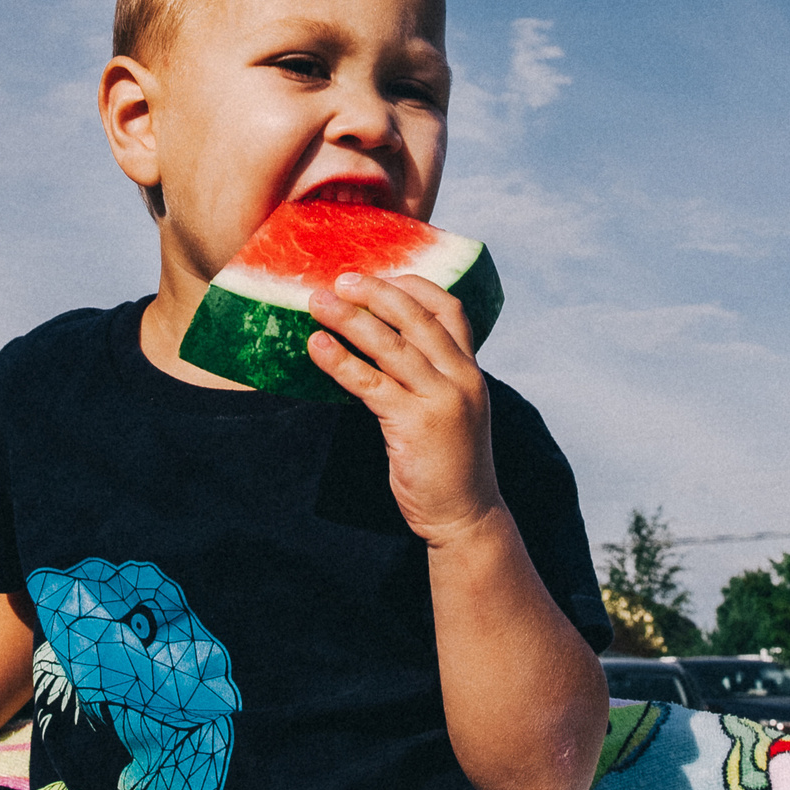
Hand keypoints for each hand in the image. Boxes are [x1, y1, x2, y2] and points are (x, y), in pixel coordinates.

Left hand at [307, 271, 499, 544]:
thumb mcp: (452, 411)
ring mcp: (441, 401)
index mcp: (471, 371)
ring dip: (350, 319)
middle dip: (376, 293)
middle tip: (340, 280)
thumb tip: (379, 345)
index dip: (414, 285)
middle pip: (417, 319)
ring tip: (317, 303)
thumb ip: (430, 377)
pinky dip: (341, 361)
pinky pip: (371, 384)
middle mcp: (461, 379)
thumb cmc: (449, 464)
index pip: (450, 310)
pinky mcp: (415, 425)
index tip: (380, 273)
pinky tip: (317, 347)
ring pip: (391, 346)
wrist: (465, 516)